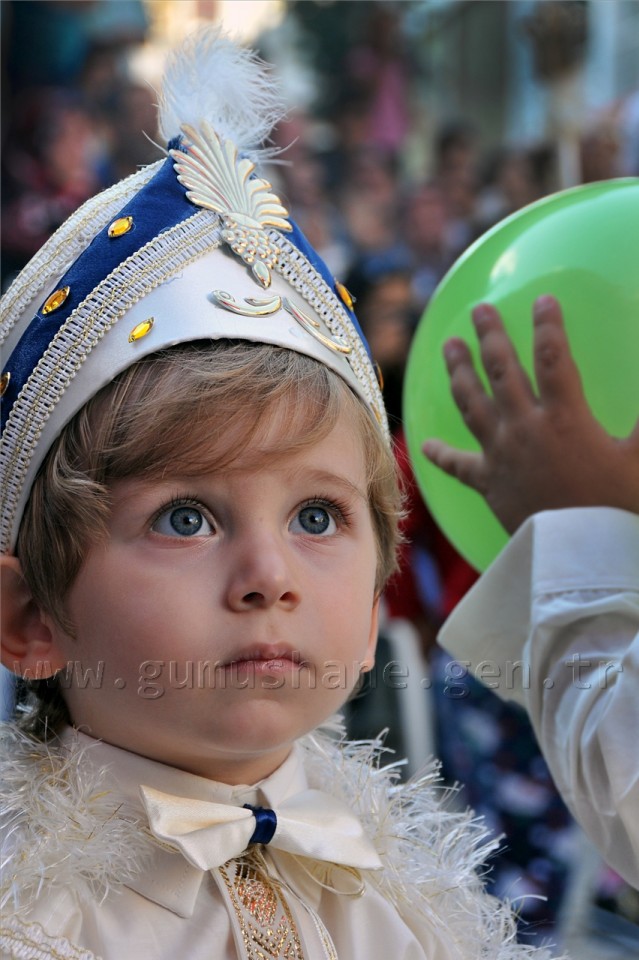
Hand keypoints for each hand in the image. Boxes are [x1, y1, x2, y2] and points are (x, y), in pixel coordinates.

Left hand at [422, 296, 638, 533]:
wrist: (581, 558)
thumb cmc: (617, 506)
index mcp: (564, 417)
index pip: (553, 357)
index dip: (548, 325)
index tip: (542, 300)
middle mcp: (525, 428)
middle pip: (502, 371)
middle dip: (490, 336)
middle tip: (478, 311)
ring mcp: (501, 455)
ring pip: (472, 404)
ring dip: (459, 373)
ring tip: (449, 347)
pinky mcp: (489, 484)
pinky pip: (459, 467)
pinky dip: (441, 455)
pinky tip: (424, 445)